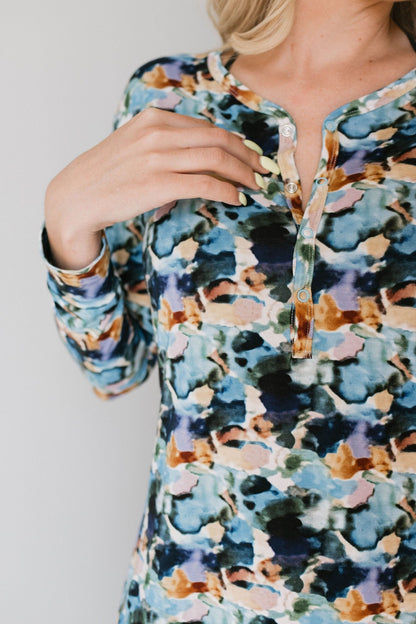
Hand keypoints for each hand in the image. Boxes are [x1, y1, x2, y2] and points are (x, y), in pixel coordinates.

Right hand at [44, 107, 270, 241]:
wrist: (77, 196)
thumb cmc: (106, 175)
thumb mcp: (134, 145)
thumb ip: (165, 142)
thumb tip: (201, 156)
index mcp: (155, 118)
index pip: (208, 127)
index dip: (236, 142)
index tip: (251, 156)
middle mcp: (159, 132)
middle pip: (219, 139)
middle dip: (247, 156)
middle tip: (263, 171)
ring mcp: (159, 157)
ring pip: (217, 159)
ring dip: (243, 173)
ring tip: (255, 186)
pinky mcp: (159, 183)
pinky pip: (206, 184)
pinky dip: (228, 191)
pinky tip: (237, 199)